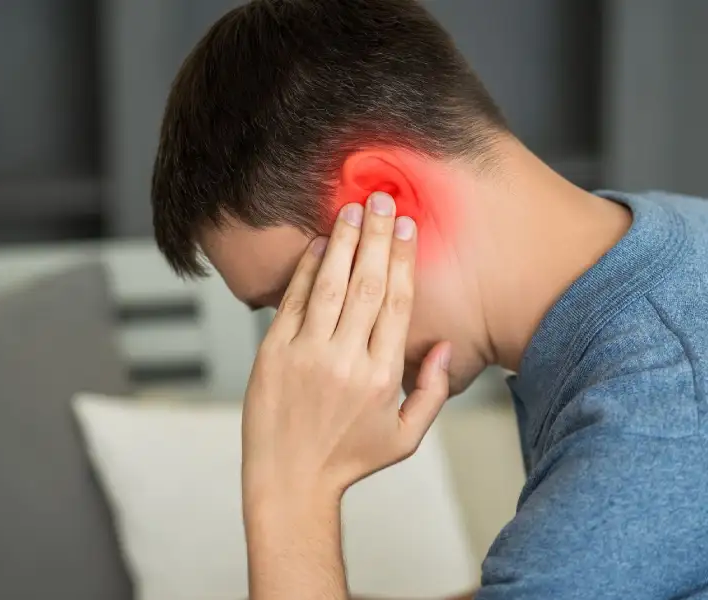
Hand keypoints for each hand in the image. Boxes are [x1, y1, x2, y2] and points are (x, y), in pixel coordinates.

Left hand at [241, 192, 451, 507]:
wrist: (289, 479)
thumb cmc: (350, 458)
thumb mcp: (406, 437)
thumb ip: (432, 391)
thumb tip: (447, 346)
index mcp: (382, 376)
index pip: (398, 304)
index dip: (404, 260)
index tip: (408, 228)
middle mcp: (346, 360)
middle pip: (368, 284)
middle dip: (378, 237)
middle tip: (382, 199)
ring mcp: (307, 354)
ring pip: (331, 286)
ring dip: (344, 243)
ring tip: (353, 210)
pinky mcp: (274, 354)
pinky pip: (293, 302)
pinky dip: (307, 270)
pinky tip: (320, 245)